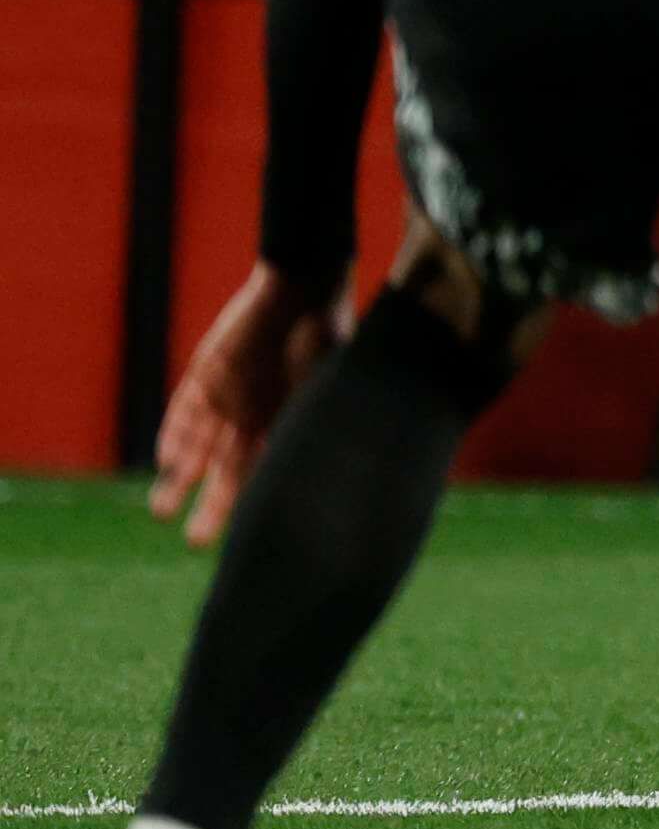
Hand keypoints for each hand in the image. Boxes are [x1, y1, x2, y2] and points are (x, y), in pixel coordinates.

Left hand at [153, 263, 338, 549]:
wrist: (305, 285)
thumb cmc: (327, 335)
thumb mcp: (324, 384)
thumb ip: (308, 422)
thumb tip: (304, 472)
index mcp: (291, 425)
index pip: (267, 476)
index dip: (255, 505)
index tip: (247, 538)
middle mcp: (258, 418)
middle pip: (231, 473)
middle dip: (214, 507)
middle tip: (197, 542)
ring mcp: (229, 397)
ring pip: (199, 448)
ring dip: (180, 479)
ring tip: (161, 511)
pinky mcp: (206, 374)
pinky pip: (184, 412)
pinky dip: (175, 436)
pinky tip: (166, 462)